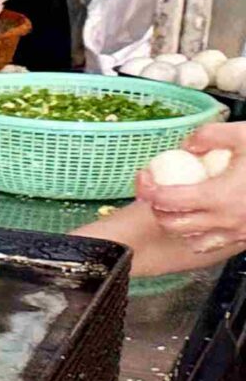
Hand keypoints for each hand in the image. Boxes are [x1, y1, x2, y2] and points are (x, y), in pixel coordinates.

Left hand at [137, 125, 245, 256]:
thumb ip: (211, 136)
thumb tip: (186, 145)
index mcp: (220, 196)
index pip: (167, 200)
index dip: (148, 189)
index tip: (144, 177)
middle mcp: (226, 221)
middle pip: (173, 224)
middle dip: (157, 209)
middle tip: (155, 191)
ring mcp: (238, 234)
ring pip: (191, 239)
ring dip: (176, 224)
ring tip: (175, 205)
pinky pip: (213, 244)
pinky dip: (199, 234)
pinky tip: (201, 218)